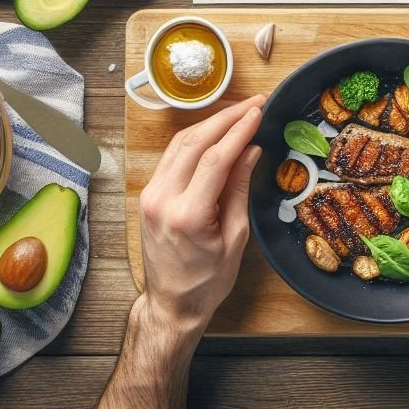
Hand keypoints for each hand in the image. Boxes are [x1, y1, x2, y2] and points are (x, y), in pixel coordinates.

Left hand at [137, 95, 264, 339]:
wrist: (171, 304)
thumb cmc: (207, 280)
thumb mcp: (235, 237)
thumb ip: (239, 188)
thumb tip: (250, 149)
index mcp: (187, 215)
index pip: (216, 158)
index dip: (239, 130)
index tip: (259, 111)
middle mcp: (162, 199)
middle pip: (196, 142)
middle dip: (227, 117)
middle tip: (255, 103)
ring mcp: (150, 194)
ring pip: (181, 143)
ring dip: (211, 122)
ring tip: (240, 111)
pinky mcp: (148, 193)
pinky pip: (173, 155)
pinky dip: (197, 137)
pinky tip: (217, 130)